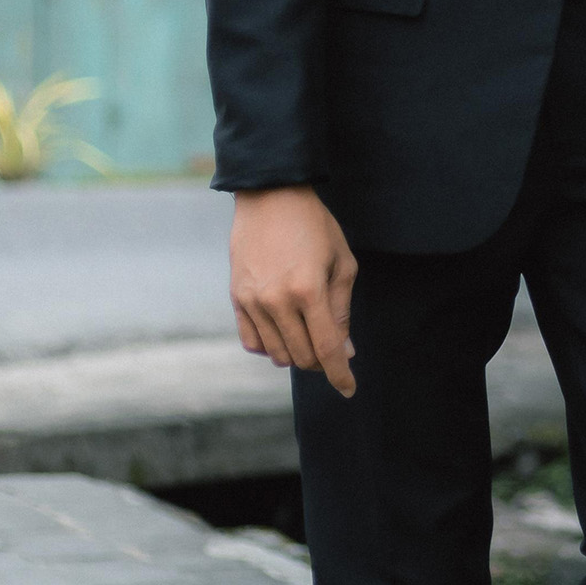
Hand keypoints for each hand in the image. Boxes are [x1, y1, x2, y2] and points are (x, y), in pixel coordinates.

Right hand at [230, 186, 358, 396]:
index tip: (349, 389)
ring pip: (277, 355)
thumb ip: (342, 311)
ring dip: (298, 354)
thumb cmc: (315, 226)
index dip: (340, 374)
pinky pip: (251, 342)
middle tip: (333, 349)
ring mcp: (252, 301)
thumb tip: (346, 352)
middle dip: (322, 362)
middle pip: (302, 357)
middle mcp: (277, 301)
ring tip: (309, 335)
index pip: (326, 349)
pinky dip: (270, 347)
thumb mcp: (341, 263)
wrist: (270, 195)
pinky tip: (283, 333)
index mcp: (308, 291)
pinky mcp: (236, 298)